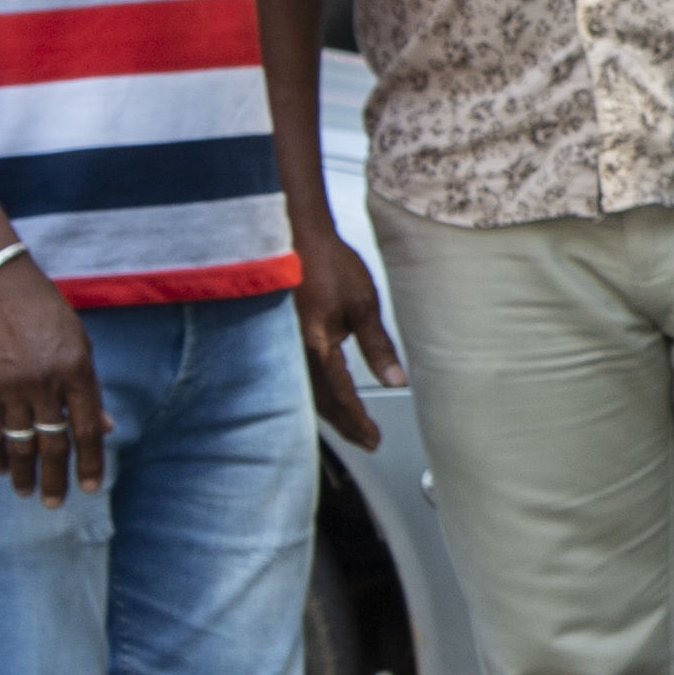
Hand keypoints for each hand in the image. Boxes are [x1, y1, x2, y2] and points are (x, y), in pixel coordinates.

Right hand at [0, 248, 108, 503]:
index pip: (88, 428)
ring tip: (27, 493)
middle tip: (56, 503)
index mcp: (76, 369)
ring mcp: (10, 386)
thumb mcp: (79, 342)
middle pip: (54, 443)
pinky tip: (1, 469)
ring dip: (24, 474)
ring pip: (20, 443)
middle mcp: (45, 382)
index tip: (91, 487)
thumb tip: (105, 427)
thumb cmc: (45, 312)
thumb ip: (90, 388)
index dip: (91, 462)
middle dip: (57, 478)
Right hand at [287, 215, 398, 449]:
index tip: (373, 438)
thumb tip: (395, 379)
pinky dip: (313, 394)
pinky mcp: (278, 339)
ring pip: (305, 393)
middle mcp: (293, 352)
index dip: (358, 422)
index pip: (341, 396)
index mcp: (316, 346)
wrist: (292, 234)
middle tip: (366, 440)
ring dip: (329, 413)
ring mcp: (281, 347)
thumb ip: (378, 346)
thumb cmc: (325, 262)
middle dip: (345, 425)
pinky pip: (294, 377)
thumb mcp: (363, 304)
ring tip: (351, 426)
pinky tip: (324, 397)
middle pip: (320, 403)